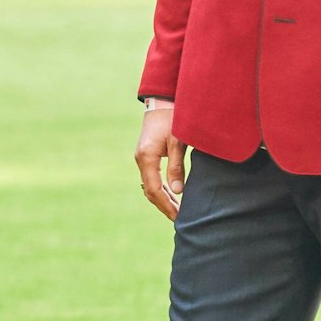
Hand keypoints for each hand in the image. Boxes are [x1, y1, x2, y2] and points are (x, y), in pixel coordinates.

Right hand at [135, 103, 187, 219]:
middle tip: (179, 219)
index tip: (178, 216)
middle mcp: (141, 159)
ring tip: (177, 210)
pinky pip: (151, 178)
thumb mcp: (178, 143)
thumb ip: (177, 167)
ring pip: (150, 185)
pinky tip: (171, 195)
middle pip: (150, 190)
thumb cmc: (172, 120)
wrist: (161, 102)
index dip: (166, 205)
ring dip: (162, 198)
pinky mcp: (146, 155)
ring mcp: (142, 158)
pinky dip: (160, 189)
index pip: (155, 189)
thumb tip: (178, 191)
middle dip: (164, 205)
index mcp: (147, 158)